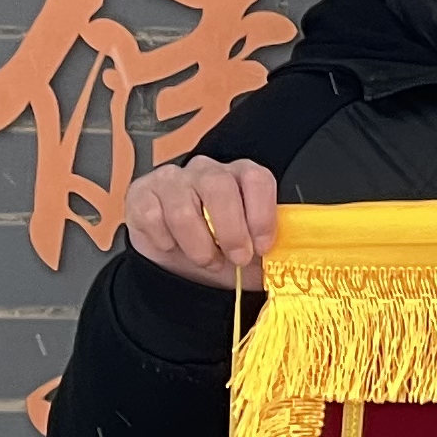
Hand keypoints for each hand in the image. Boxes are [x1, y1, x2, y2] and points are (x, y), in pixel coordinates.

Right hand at [123, 155, 278, 289]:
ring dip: (198, 244)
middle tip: (236, 258)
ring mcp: (172, 179)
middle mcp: (207, 171)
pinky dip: (166, 242)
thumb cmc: (221, 252)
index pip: (256, 179)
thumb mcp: (253, 256)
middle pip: (219, 187)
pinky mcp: (142, 194)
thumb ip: (273, 254)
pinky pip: (153, 216)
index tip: (263, 246)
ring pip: (183, 206)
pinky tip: (173, 247)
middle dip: (231, 231)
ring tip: (206, 259)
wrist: (179, 265)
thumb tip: (294, 261)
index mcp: (241, 177)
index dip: (262, 215)